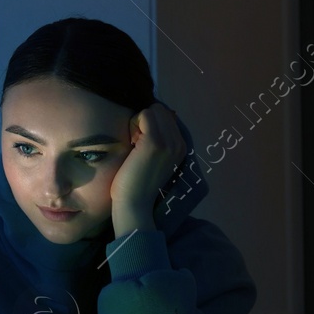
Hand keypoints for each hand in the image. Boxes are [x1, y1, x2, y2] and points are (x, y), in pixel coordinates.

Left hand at [109, 103, 185, 232]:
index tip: (142, 143)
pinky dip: (134, 124)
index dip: (151, 124)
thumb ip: (158, 140)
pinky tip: (131, 143)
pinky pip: (144, 114)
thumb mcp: (156, 160)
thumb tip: (149, 117)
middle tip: (136, 142)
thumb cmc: (138, 184)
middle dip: (146, 120)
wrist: (135, 204)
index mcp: (181, 146)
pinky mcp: (155, 142)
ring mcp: (169, 141)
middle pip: (161, 110)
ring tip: (135, 144)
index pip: (167, 116)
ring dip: (139, 122)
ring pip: (153, 110)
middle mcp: (179, 142)